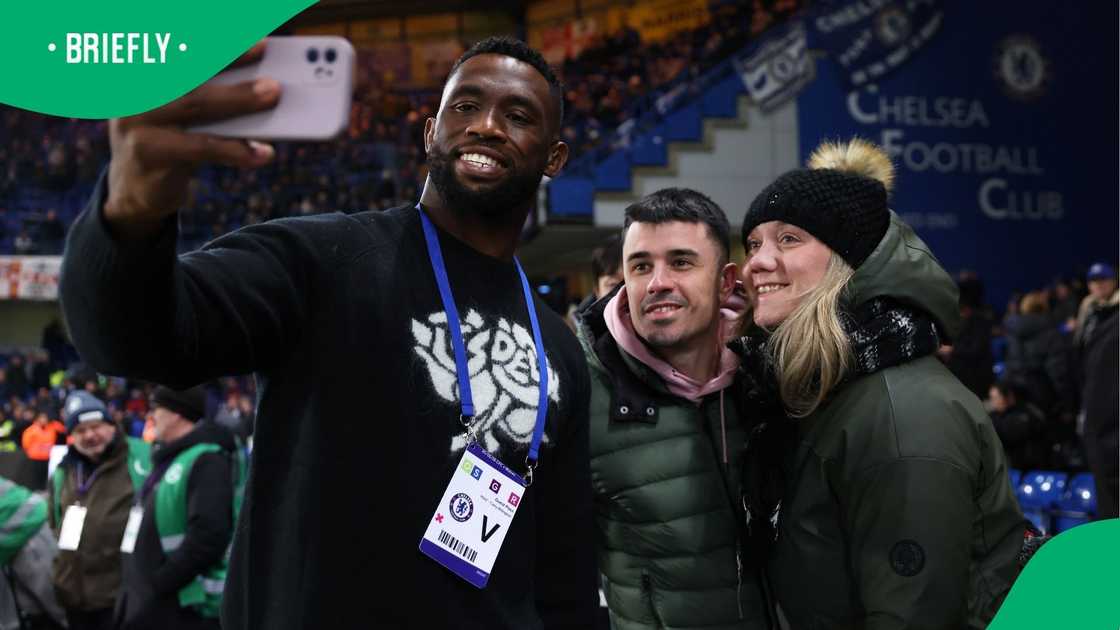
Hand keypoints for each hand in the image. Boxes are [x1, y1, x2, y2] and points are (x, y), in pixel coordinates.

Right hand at [103, 42, 280, 238]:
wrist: (134, 190)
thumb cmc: (170, 140)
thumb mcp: (184, 112)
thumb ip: (210, 93)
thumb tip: (261, 82)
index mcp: (144, 70)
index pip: (180, 48)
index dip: (217, 43)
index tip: (257, 43)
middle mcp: (135, 89)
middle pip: (189, 70)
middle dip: (232, 62)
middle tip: (269, 66)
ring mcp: (136, 120)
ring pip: (195, 104)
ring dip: (238, 99)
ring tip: (271, 96)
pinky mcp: (147, 153)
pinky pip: (199, 147)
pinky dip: (235, 149)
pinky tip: (261, 153)